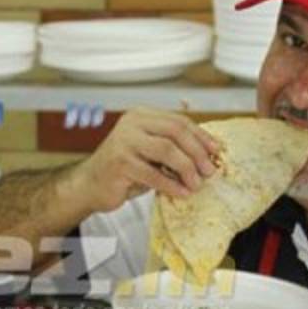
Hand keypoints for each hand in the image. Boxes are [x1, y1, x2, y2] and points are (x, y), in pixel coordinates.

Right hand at [72, 108, 222, 212]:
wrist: (90, 185)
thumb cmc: (124, 169)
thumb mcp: (149, 152)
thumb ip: (172, 147)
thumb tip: (208, 154)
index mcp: (141, 115)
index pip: (178, 121)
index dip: (200, 136)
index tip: (217, 150)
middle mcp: (131, 124)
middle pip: (175, 132)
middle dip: (197, 152)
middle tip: (209, 170)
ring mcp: (123, 142)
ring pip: (167, 151)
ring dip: (187, 169)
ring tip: (196, 183)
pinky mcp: (120, 163)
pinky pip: (153, 174)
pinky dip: (172, 185)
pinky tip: (182, 193)